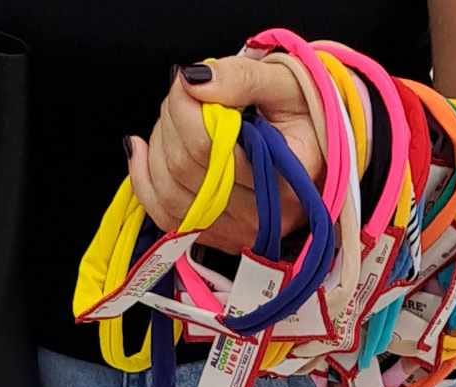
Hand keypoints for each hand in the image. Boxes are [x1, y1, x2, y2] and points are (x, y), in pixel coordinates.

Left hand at [126, 57, 324, 255]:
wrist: (314, 148)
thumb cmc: (305, 114)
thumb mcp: (284, 83)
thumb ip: (240, 79)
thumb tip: (193, 81)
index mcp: (286, 179)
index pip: (213, 148)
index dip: (186, 108)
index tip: (188, 80)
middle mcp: (262, 216)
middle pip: (186, 169)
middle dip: (172, 120)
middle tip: (183, 92)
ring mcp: (237, 233)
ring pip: (170, 193)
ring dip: (159, 146)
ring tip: (174, 117)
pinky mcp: (217, 238)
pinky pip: (165, 215)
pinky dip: (144, 179)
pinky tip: (141, 149)